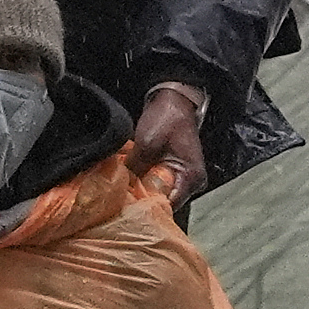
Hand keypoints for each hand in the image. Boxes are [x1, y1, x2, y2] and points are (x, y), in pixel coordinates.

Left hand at [127, 81, 209, 204]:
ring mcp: (181, 177)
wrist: (174, 100)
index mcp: (191, 178)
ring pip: (157, 194)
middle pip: (163, 203)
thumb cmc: (168, 118)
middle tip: (119, 201)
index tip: (125, 208)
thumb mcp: (147, 143)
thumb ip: (134, 169)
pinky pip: (155, 184)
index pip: (168, 206)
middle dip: (141, 201)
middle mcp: (190, 183)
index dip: (146, 208)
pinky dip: (141, 183)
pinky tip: (127, 181)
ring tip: (121, 191)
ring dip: (140, 192)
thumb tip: (117, 188)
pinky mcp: (172, 171)